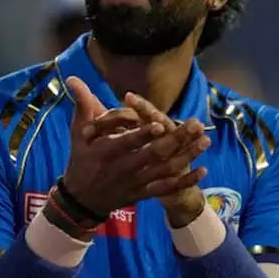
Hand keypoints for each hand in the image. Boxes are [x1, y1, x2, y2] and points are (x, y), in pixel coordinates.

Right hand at [61, 77, 207, 220]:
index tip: (161, 123)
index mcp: (106, 151)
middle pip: (153, 155)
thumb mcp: (78, 132)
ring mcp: (135, 182)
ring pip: (164, 171)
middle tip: (196, 124)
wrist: (82, 199)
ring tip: (205, 141)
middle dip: (177, 140)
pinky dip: (185, 181)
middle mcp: (123, 168)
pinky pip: (167, 188)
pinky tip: (202, 170)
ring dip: (187, 157)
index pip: (127, 142)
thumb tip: (73, 78)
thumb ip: (82, 104)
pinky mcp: (143, 194)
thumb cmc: (81, 159)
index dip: (144, 134)